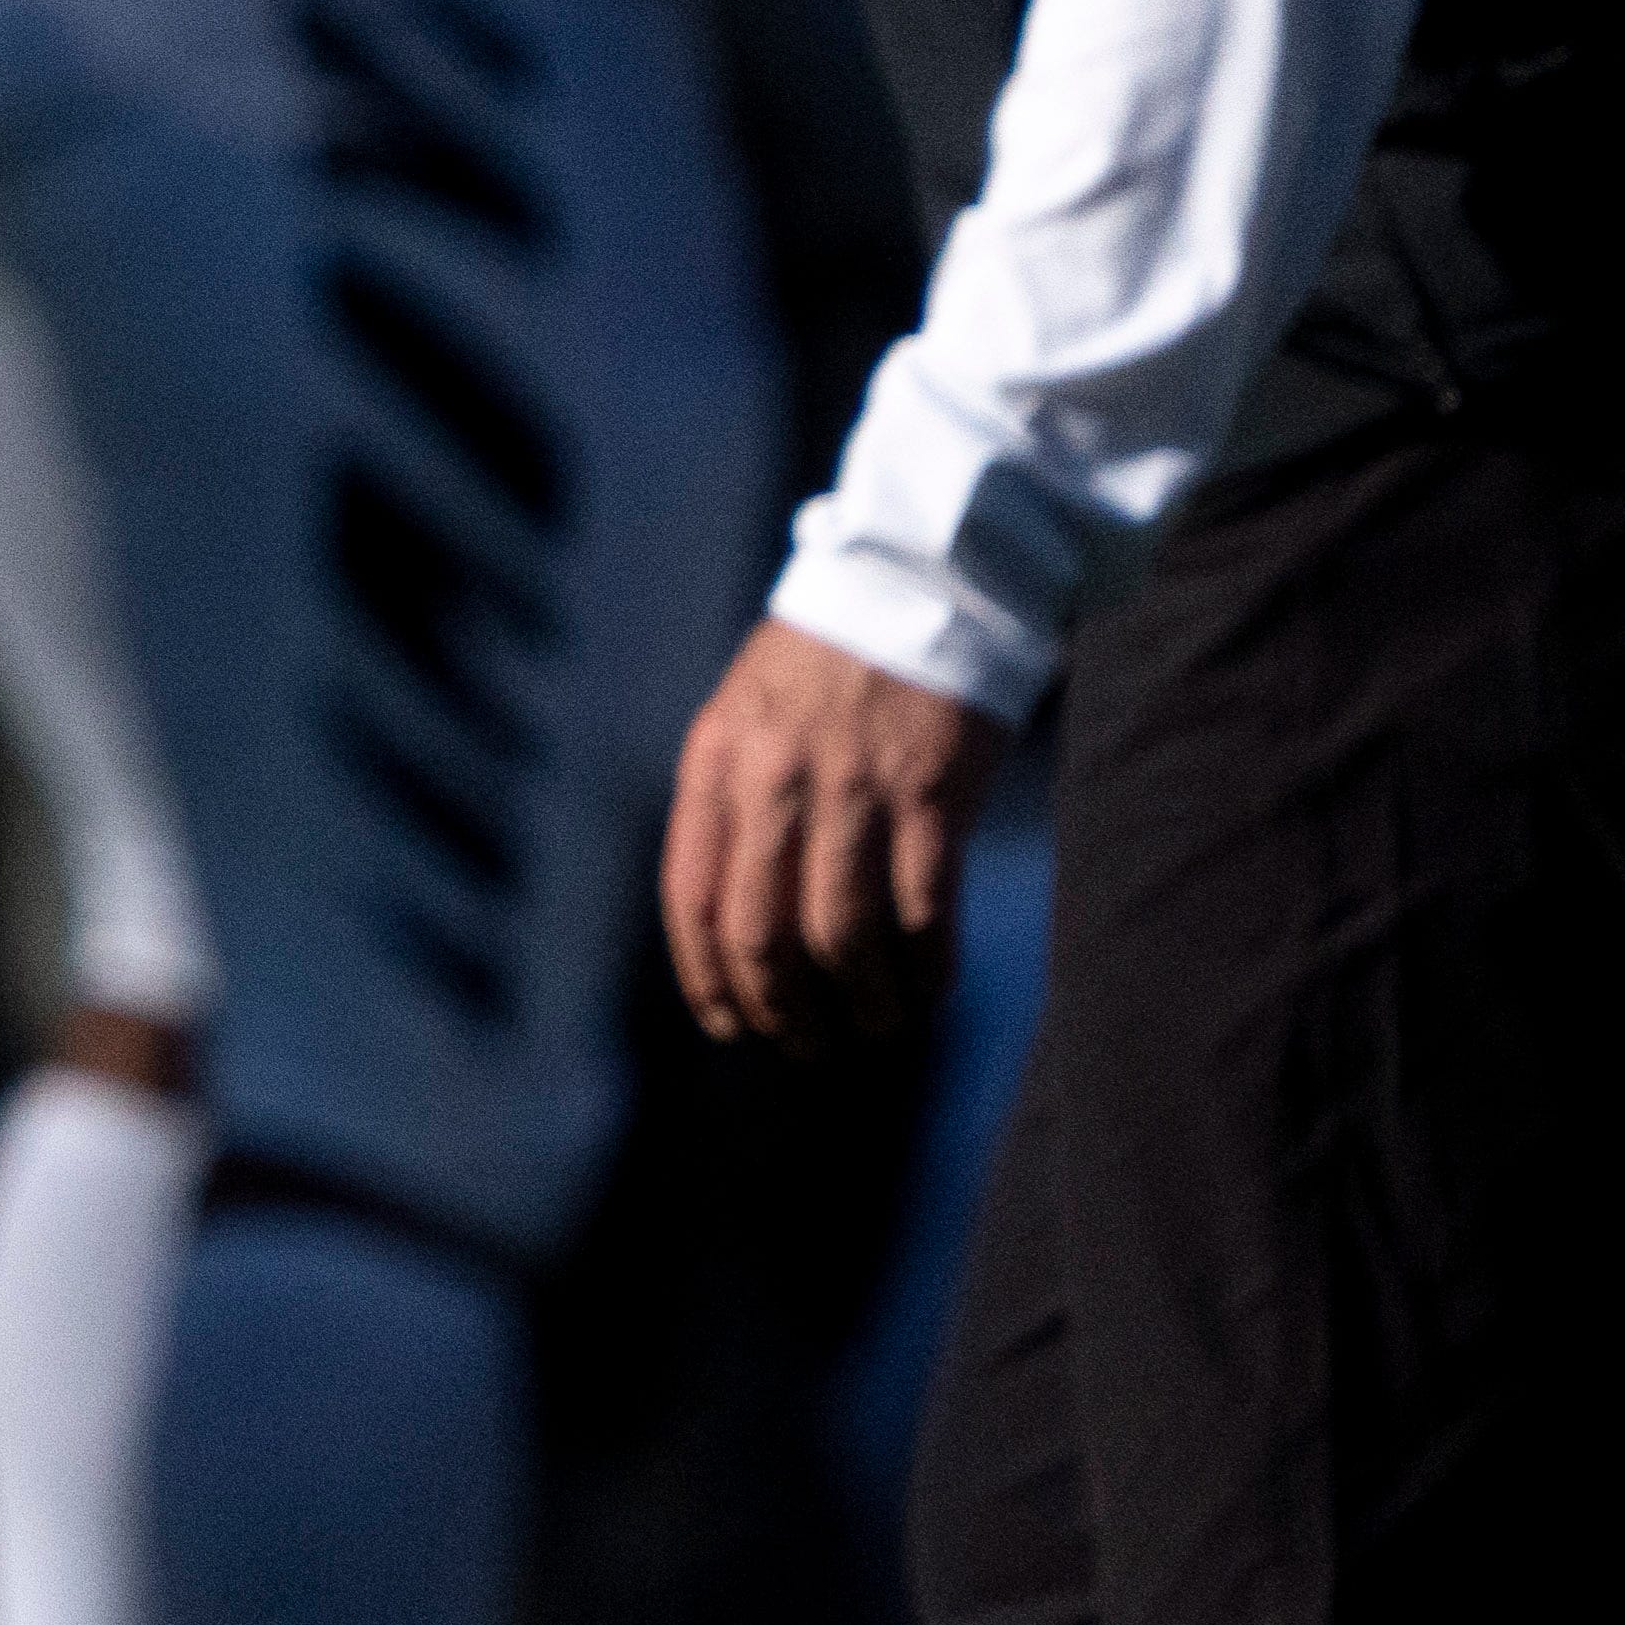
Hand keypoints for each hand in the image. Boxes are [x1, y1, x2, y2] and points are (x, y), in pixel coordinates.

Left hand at [664, 616, 1010, 1043]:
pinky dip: (925, 968)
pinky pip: (923, 911)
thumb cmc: (830, 658)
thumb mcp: (747, 712)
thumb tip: (728, 918)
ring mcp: (856, 788)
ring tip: (875, 1025)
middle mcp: (774, 778)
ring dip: (859, 1001)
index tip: (730, 1025)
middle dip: (780, 1007)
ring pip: (841, 934)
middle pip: (760, 931)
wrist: (922, 579)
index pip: (691, 896)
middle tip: (805, 1044)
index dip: (706, 977)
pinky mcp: (934, 794)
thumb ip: (732, 799)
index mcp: (716, 758)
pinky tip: (928, 992)